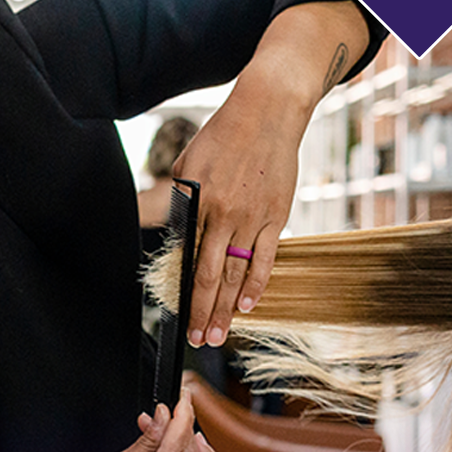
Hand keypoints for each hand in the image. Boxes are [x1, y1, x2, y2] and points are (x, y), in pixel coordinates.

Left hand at [172, 0, 369, 346]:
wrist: (268, 111)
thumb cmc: (223, 136)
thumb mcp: (189, 164)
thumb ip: (182, 201)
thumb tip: (175, 235)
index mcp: (198, 202)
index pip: (188, 259)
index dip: (184, 292)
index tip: (178, 316)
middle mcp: (224, 214)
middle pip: (211, 275)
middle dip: (202, 312)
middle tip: (198, 340)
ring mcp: (253, 218)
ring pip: (238, 274)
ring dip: (228, 309)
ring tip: (220, 335)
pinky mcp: (277, 216)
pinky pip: (266, 258)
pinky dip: (257, 284)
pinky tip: (248, 307)